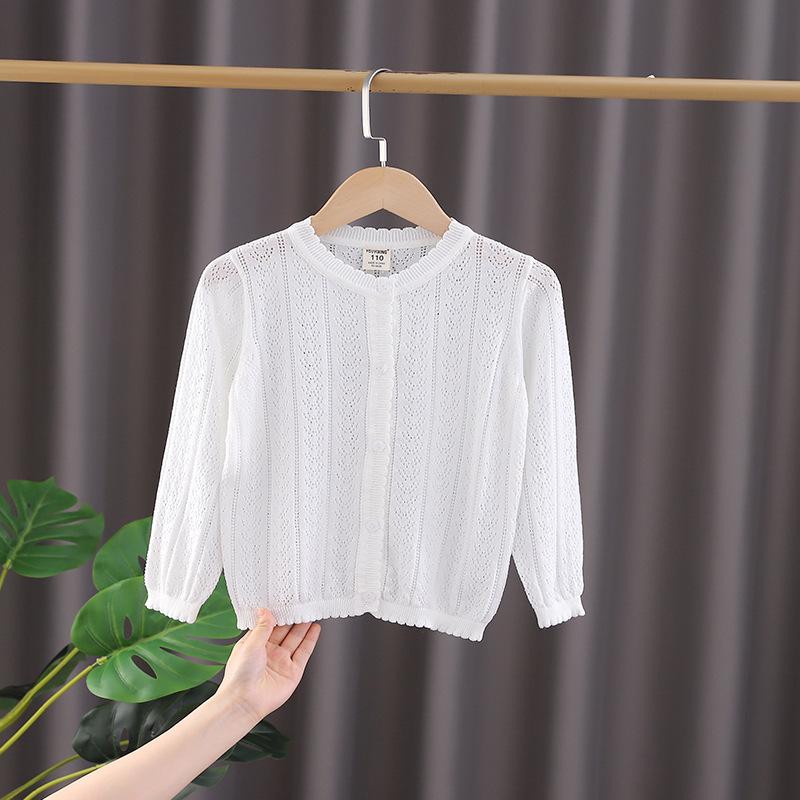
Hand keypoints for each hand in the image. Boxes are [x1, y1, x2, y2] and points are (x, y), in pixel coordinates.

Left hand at [215, 609, 320, 724]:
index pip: (269, 626)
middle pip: (284, 632)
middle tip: (301, 605)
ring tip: (310, 613)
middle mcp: (269, 654)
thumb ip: (262, 627)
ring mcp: (281, 663)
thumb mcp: (250, 644)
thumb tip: (265, 610)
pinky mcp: (292, 672)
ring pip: (295, 640)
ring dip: (303, 627)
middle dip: (292, 619)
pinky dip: (310, 640)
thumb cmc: (240, 676)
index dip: (277, 615)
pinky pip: (304, 653)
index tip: (285, 603)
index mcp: (254, 646)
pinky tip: (315, 629)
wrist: (245, 701)